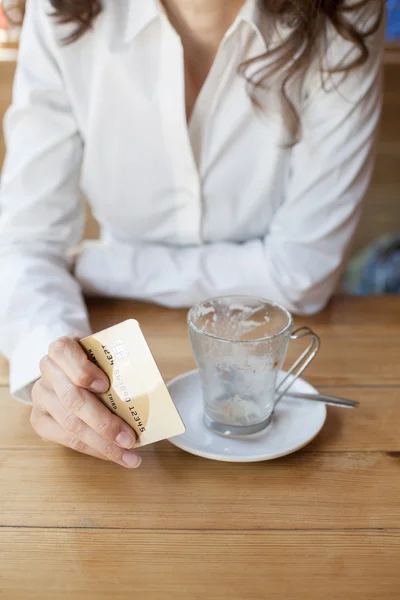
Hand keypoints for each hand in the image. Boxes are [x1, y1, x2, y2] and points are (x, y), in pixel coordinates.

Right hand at [31, 336, 140, 467]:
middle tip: (129, 438)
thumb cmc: (95, 360)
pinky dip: (93, 450)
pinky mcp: (39, 420)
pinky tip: (114, 455)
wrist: (71, 368)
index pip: (64, 353)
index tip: (105, 385)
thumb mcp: (105, 353)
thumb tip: (145, 388)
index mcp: (61, 348)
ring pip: (71, 425)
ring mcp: (41, 397)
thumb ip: (116, 364)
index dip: (83, 370)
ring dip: (103, 444)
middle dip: (103, 422)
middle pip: (72, 398)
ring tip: (129, 454)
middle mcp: (47, 371)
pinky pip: (66, 440)